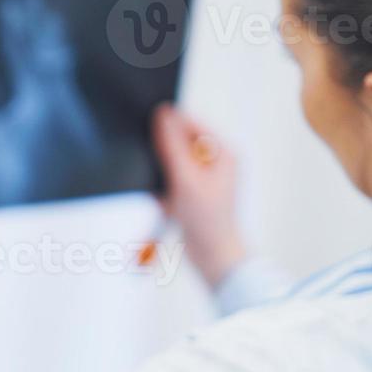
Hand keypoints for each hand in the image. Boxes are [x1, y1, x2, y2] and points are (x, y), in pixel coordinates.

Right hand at [153, 103, 247, 289]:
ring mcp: (204, 177)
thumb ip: (173, 146)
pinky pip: (170, 178)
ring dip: (163, 171)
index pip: (193, 124)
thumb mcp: (186, 179)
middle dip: (164, 152)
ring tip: (166, 188)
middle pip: (181, 142)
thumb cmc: (208, 220)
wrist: (212, 255)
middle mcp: (216, 161)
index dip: (170, 123)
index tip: (147, 121)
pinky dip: (162, 186)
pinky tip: (165, 200)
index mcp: (224, 152)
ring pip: (173, 161)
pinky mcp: (192, 192)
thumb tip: (162, 116)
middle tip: (158, 165)